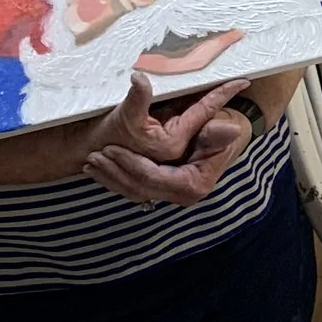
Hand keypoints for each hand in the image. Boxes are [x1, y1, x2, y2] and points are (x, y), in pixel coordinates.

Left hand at [78, 75, 251, 206]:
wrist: (227, 135)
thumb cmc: (223, 128)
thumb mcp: (223, 127)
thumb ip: (217, 132)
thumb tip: (229, 129)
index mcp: (193, 184)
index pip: (153, 178)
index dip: (130, 164)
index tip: (110, 149)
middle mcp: (182, 195)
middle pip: (139, 188)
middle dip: (113, 173)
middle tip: (93, 156)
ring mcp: (170, 194)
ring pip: (132, 192)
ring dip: (109, 178)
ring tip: (91, 163)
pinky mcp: (161, 190)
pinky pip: (133, 190)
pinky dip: (114, 180)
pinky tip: (100, 170)